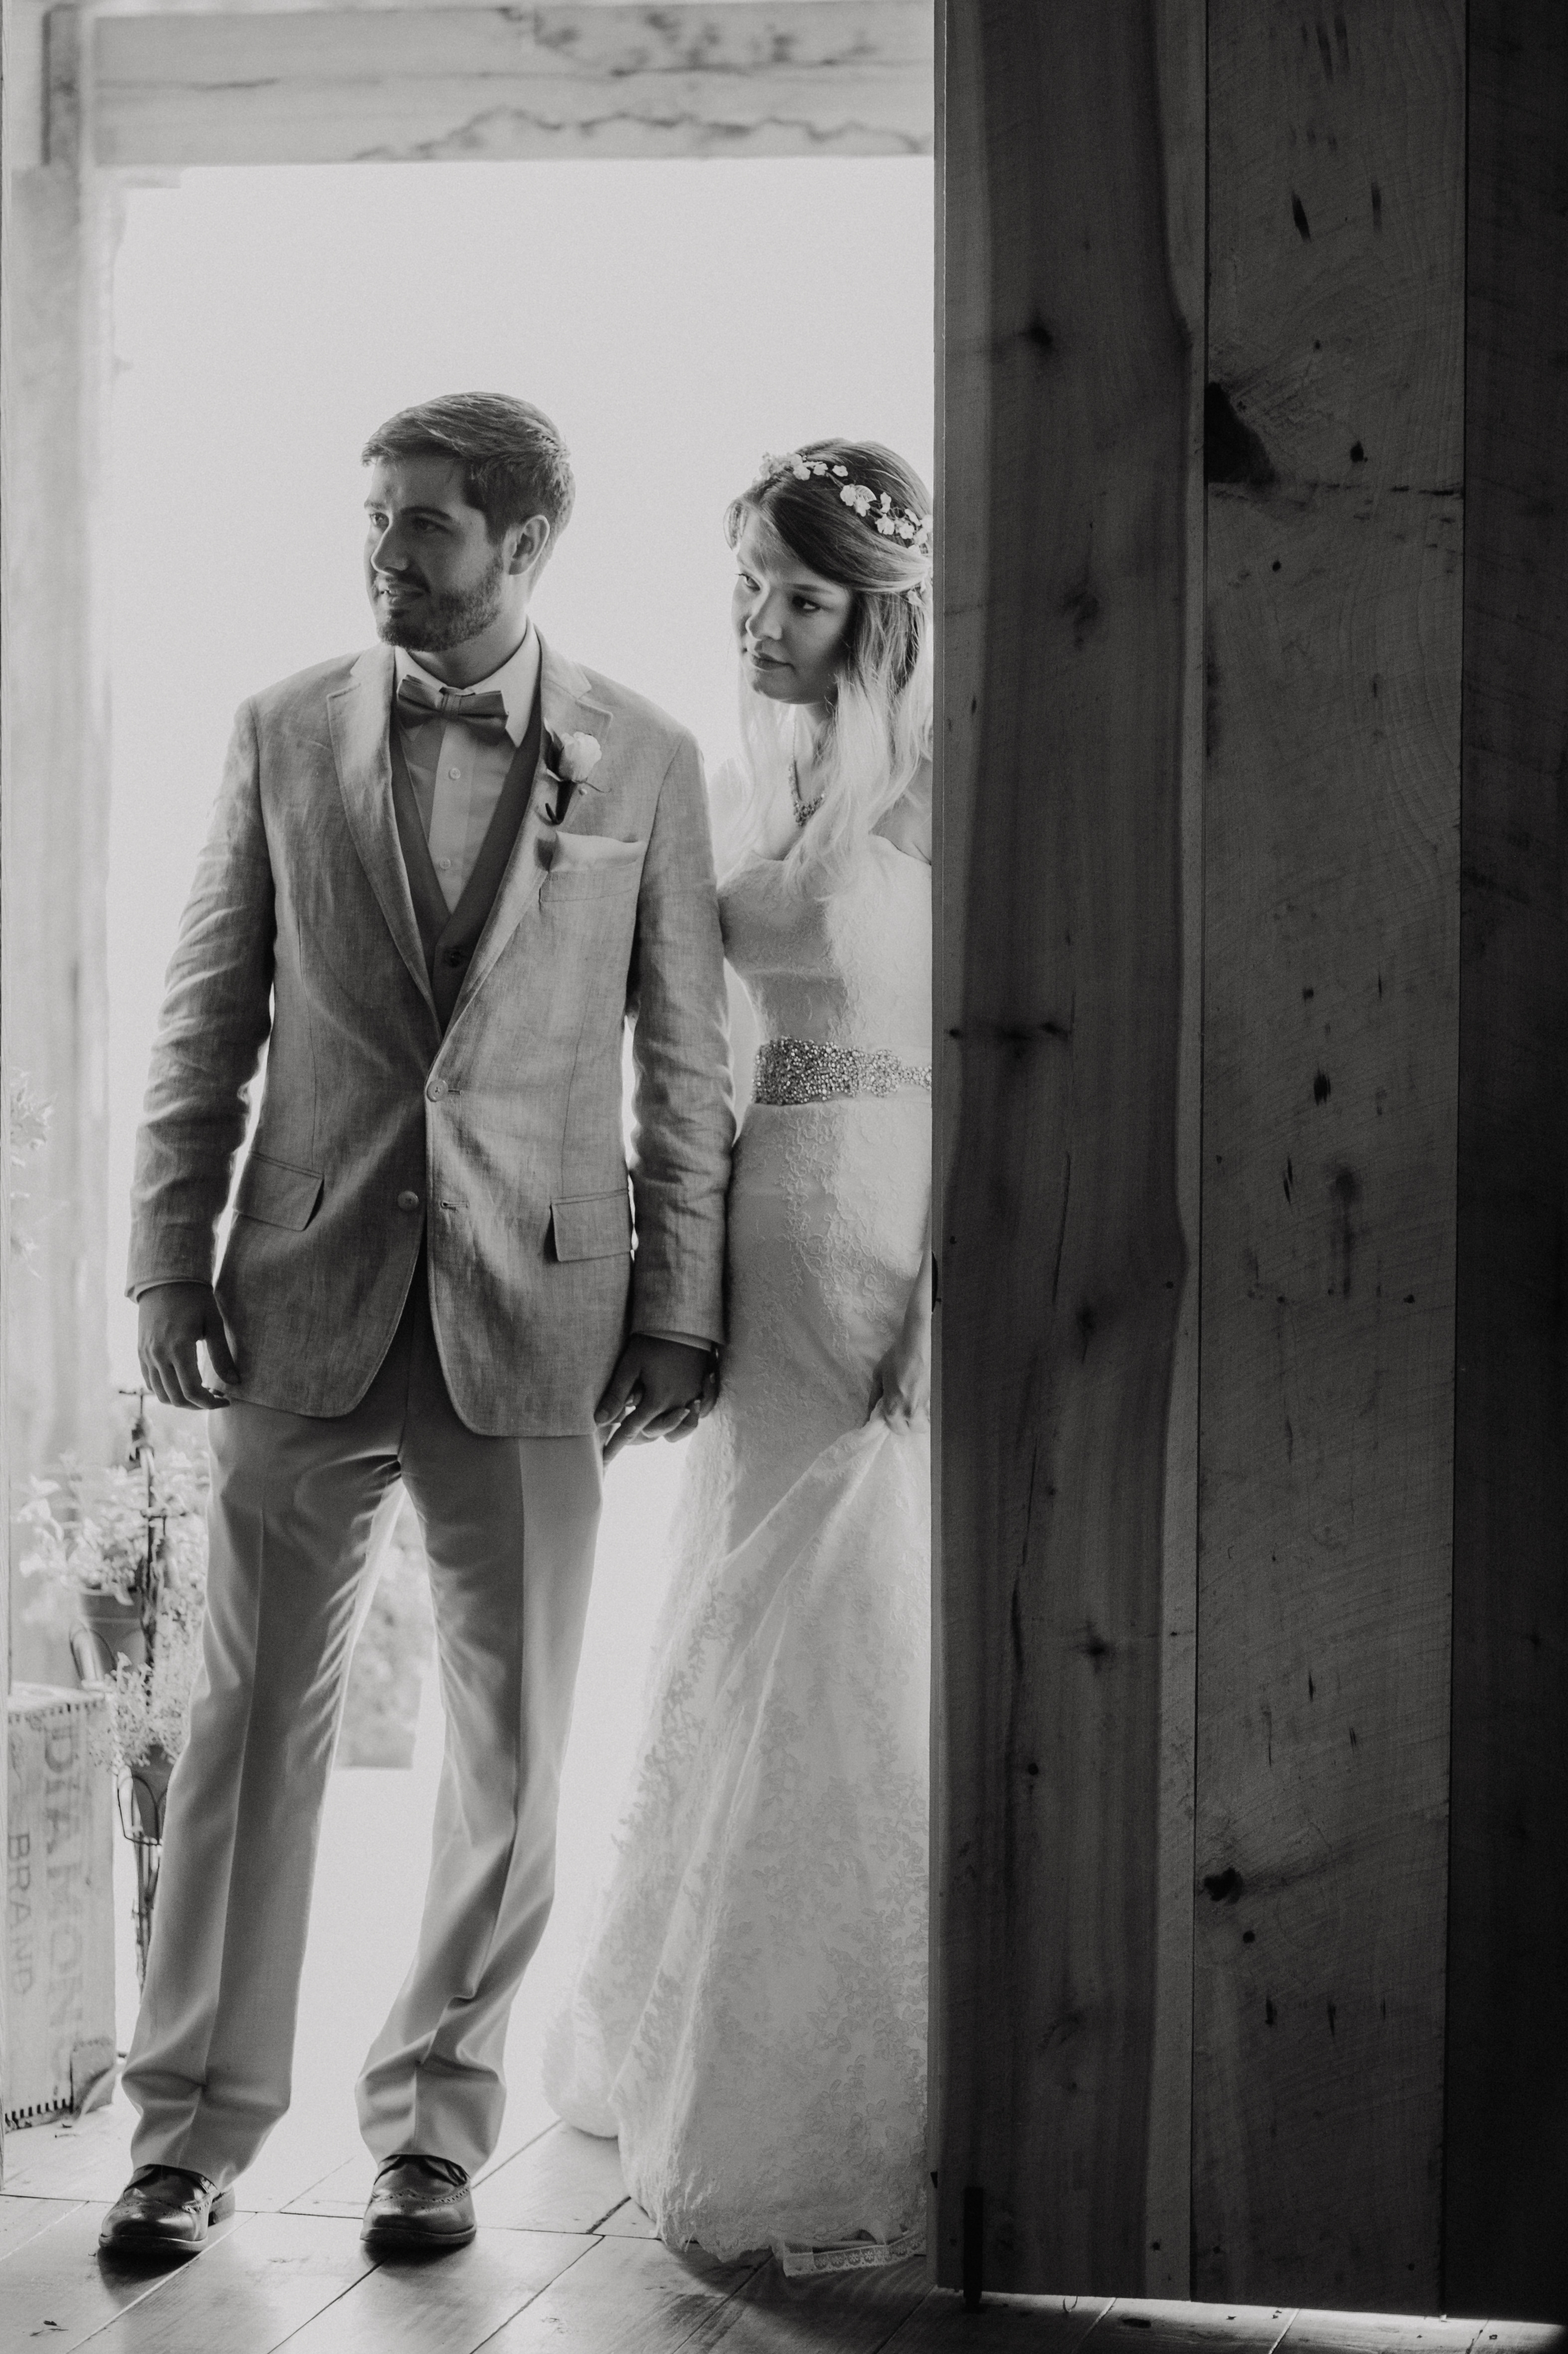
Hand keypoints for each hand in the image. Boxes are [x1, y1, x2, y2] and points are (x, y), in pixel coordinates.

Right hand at [138, 1282, 239, 1410]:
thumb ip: (222, 1356)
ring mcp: (147, 1355)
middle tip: (216, 1398)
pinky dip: (167, 1390)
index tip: (226, 1401)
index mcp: (178, 1348)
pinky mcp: (141, 1353)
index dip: (211, 1403)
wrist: (165, 1281)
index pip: (192, 1391)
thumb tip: (235, 1383)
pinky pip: (150, 1383)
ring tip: (201, 1393)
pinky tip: (184, 1383)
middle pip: (176, 1398)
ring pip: (161, 1395)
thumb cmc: (195, 1299)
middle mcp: (158, 1355)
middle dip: (198, 1406)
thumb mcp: (214, 1324)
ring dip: (182, 1401)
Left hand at [595, 1336, 713, 1462]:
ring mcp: (692, 1401)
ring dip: (659, 1432)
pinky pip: (694, 1420)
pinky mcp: (702, 1393)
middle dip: (634, 1438)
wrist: (686, 1324)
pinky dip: (683, 1423)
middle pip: (652, 1434)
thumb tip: (600, 1421)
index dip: (615, 1446)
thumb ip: (616, 1394)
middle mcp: (677, 1406)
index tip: (603, 1460)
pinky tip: (674, 1415)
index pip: (631, 1431)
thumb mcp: (630, 1365)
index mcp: (656, 1401)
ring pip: (674, 1432)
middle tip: (620, 1435)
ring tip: (646, 1425)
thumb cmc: (654, 1342)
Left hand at [869, 1266, 931, 1429]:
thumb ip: (874, 1398)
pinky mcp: (935, 1399)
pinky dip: (925, 1411)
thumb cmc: (896, 1357)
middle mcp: (910, 1412)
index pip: (894, 1429)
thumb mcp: (878, 1376)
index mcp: (893, 1408)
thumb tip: (869, 1415)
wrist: (919, 1344)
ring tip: (912, 1406)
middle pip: (909, 1431)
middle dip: (905, 1424)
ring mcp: (924, 1406)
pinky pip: (929, 1413)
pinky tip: (920, 1398)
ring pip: (923, 1424)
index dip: (891, 1423)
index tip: (889, 1415)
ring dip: (917, 1420)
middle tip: (900, 1412)